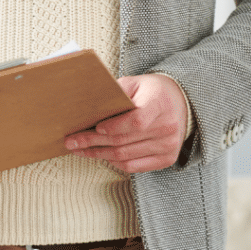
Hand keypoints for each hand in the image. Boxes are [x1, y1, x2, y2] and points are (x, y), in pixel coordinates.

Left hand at [65, 73, 189, 172]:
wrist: (179, 102)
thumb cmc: (150, 90)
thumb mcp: (134, 83)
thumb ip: (116, 92)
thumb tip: (89, 104)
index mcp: (159, 104)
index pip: (136, 121)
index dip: (115, 126)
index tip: (96, 127)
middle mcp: (167, 127)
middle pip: (125, 140)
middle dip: (93, 141)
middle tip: (71, 141)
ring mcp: (168, 146)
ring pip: (126, 156)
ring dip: (99, 154)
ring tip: (78, 149)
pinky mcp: (167, 159)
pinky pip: (135, 166)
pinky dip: (115, 163)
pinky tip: (99, 156)